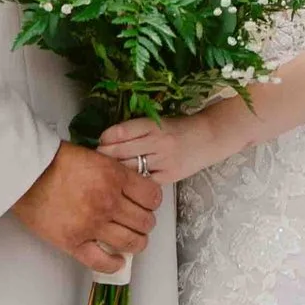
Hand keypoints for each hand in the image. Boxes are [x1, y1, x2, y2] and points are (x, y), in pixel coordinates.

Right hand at [13, 141, 159, 276]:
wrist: (23, 172)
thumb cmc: (53, 159)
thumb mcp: (93, 156)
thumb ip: (114, 172)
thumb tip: (130, 187)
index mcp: (115, 176)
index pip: (152, 196)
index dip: (152, 201)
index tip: (147, 203)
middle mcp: (109, 202)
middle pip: (145, 221)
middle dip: (145, 222)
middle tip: (138, 221)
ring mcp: (92, 224)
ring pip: (131, 242)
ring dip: (136, 242)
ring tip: (131, 241)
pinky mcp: (74, 242)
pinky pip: (102, 261)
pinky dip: (114, 263)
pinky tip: (117, 260)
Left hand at [100, 107, 236, 189]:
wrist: (209, 138)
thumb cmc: (180, 128)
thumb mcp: (158, 122)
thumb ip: (135, 130)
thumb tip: (107, 140)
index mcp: (153, 125)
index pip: (121, 132)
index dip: (105, 138)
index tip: (99, 141)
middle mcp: (158, 142)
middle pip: (121, 152)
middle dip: (104, 155)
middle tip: (95, 158)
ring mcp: (164, 161)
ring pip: (130, 168)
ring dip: (115, 170)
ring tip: (105, 171)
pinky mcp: (169, 177)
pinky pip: (144, 181)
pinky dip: (132, 181)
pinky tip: (125, 182)